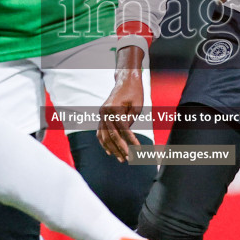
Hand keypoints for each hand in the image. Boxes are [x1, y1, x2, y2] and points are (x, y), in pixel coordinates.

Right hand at [98, 46, 146, 161]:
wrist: (126, 79)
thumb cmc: (135, 92)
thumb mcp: (137, 106)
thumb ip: (130, 122)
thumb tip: (125, 136)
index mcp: (114, 109)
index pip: (123, 130)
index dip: (131, 141)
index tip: (139, 151)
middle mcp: (105, 112)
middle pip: (112, 135)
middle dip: (121, 149)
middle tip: (129, 160)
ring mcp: (101, 114)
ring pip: (104, 136)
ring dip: (112, 149)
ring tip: (121, 159)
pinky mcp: (102, 115)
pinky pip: (100, 132)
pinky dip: (104, 142)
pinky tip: (109, 152)